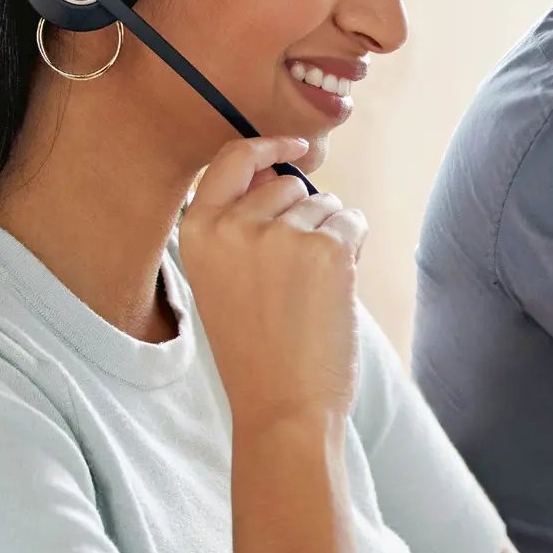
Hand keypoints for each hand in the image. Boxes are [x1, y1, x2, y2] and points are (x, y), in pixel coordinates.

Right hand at [177, 135, 368, 426]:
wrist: (282, 405)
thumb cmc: (256, 348)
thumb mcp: (223, 278)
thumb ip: (239, 224)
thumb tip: (283, 168)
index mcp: (198, 231)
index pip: (232, 159)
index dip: (266, 147)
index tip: (294, 147)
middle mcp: (235, 225)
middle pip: (286, 184)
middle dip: (303, 215)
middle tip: (294, 278)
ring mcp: (281, 234)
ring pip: (324, 204)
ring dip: (329, 236)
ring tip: (309, 293)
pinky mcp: (327, 248)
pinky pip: (352, 221)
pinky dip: (354, 246)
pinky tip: (335, 289)